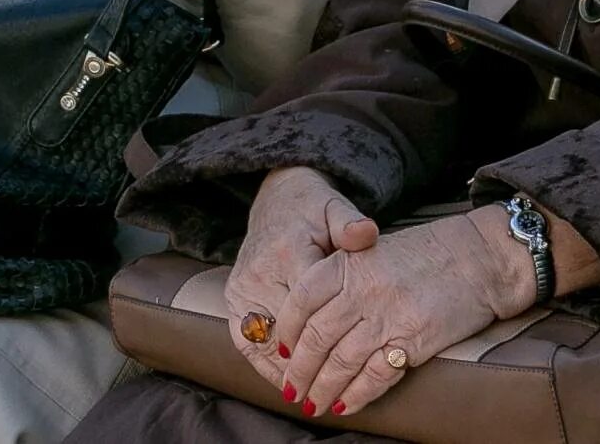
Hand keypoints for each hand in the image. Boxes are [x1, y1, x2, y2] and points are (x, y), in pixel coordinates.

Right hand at [224, 167, 380, 393]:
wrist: (277, 200)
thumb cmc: (313, 209)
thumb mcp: (335, 209)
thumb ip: (351, 223)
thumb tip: (367, 232)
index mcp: (286, 251)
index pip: (308, 308)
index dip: (328, 339)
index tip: (351, 365)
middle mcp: (258, 272)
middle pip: (286, 331)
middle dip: (310, 364)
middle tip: (334, 395)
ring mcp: (241, 286)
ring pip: (263, 342)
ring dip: (285, 372)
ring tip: (310, 398)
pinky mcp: (232, 296)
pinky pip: (245, 340)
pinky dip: (265, 365)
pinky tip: (285, 383)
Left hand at [275, 207, 526, 419]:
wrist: (479, 257)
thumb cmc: (425, 254)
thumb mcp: (373, 251)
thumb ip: (342, 279)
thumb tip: (309, 319)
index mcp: (348, 263)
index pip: (301, 300)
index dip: (285, 330)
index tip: (280, 351)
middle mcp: (362, 290)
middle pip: (316, 337)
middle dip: (299, 370)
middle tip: (290, 389)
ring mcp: (387, 316)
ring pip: (341, 361)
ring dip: (322, 389)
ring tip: (313, 404)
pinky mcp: (413, 341)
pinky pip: (375, 375)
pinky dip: (357, 395)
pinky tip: (346, 405)